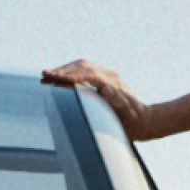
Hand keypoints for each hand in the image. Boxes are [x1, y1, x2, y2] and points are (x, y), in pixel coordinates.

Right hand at [42, 58, 157, 139]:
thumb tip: (106, 89)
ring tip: (46, 76)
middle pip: (82, 66)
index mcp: (113, 83)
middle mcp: (109, 76)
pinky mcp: (101, 80)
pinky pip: (82, 71)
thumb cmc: (134, 123)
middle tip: (45, 75)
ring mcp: (105, 76)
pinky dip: (68, 73)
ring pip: (81, 66)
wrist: (144, 121)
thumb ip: (119, 103)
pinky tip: (57, 79)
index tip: (56, 78)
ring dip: (63, 70)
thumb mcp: (129, 116)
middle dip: (62, 70)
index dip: (72, 76)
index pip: (88, 74)